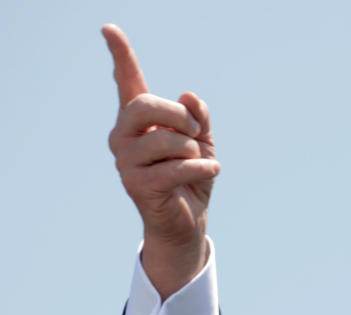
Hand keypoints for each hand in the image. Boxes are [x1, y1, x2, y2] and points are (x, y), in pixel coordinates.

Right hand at [103, 24, 219, 299]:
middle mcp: (124, 136)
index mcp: (140, 120)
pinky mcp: (137, 185)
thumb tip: (189, 97)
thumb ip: (198, 116)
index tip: (109, 29)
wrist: (190, 220)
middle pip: (144, 105)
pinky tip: (209, 170)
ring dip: (193, 150)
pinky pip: (177, 167)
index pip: (127, 81)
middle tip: (196, 131)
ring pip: (166, 139)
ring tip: (198, 161)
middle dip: (178, 115)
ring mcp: (126, 161)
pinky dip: (201, 168)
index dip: (120, 55)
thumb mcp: (202, 139)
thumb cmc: (193, 174)